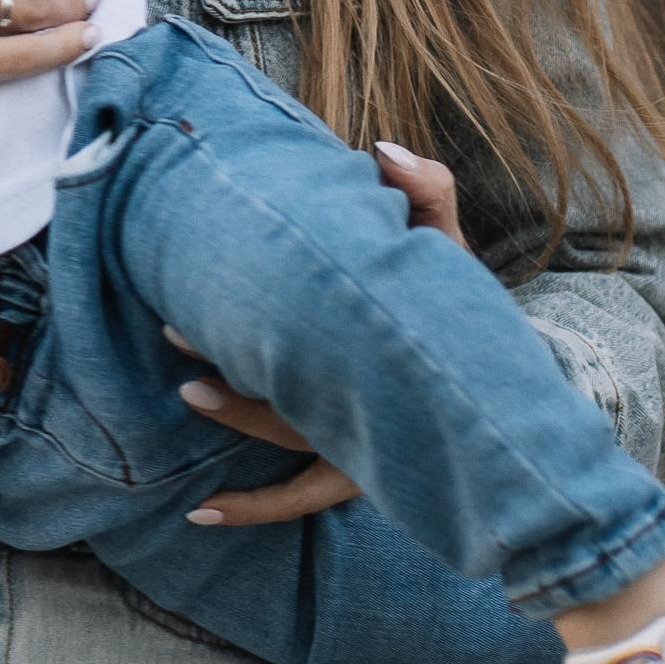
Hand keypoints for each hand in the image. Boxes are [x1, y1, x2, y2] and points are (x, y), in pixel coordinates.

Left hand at [182, 143, 468, 524]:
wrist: (490, 381)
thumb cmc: (451, 302)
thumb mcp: (447, 242)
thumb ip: (425, 189)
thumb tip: (381, 151)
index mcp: (396, 338)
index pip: (331, 325)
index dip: (270, 309)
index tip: (218, 287)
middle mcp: (384, 401)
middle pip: (303, 389)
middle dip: (235, 361)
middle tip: (174, 332)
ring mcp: (370, 446)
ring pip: (296, 443)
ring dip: (237, 419)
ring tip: (185, 391)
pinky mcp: (355, 475)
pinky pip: (300, 501)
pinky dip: (253, 508)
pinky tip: (198, 512)